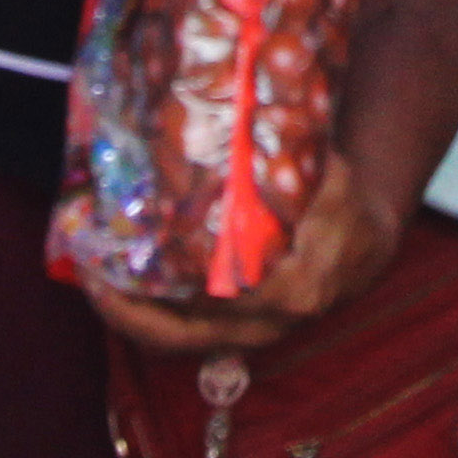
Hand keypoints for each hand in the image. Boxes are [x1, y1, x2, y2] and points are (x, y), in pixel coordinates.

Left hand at [83, 148, 405, 357]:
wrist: (368, 243)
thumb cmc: (347, 206)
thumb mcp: (332, 179)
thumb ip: (296, 160)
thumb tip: (248, 117)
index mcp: (292, 289)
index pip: (218, 302)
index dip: (167, 290)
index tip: (126, 261)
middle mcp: (267, 323)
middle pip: (184, 334)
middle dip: (131, 312)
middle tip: (90, 275)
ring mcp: (250, 334)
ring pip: (179, 341)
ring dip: (132, 316)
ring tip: (93, 279)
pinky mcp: (237, 331)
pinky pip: (184, 334)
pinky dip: (149, 315)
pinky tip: (118, 286)